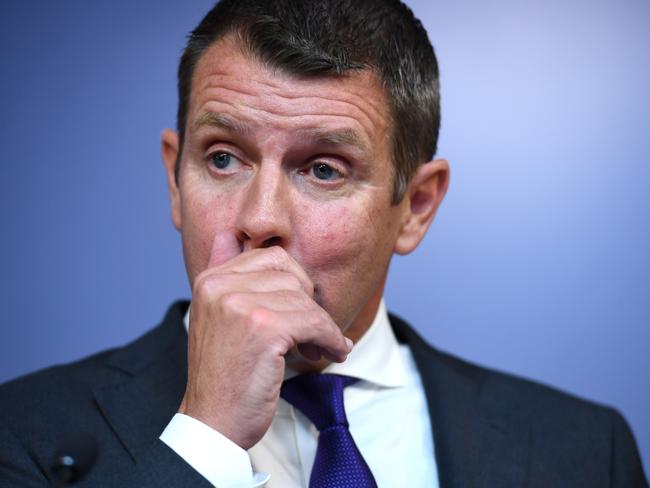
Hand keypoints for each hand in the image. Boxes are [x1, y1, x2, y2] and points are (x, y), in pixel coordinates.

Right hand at [178, 232, 352, 448]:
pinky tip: (331, 352)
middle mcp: (220, 286)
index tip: (299, 310)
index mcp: (209, 279)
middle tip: (311, 331)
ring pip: (306, 299)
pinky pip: (315, 321)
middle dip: (308, 303)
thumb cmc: (222, 373)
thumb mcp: (214, 315)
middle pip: (292, 274)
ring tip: (316, 348)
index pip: (271, 256)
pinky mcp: (263, 327)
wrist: (213, 422)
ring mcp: (240, 305)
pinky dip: (330, 338)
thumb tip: (229, 233)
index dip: (294, 283)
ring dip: (322, 326)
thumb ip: (223, 272)